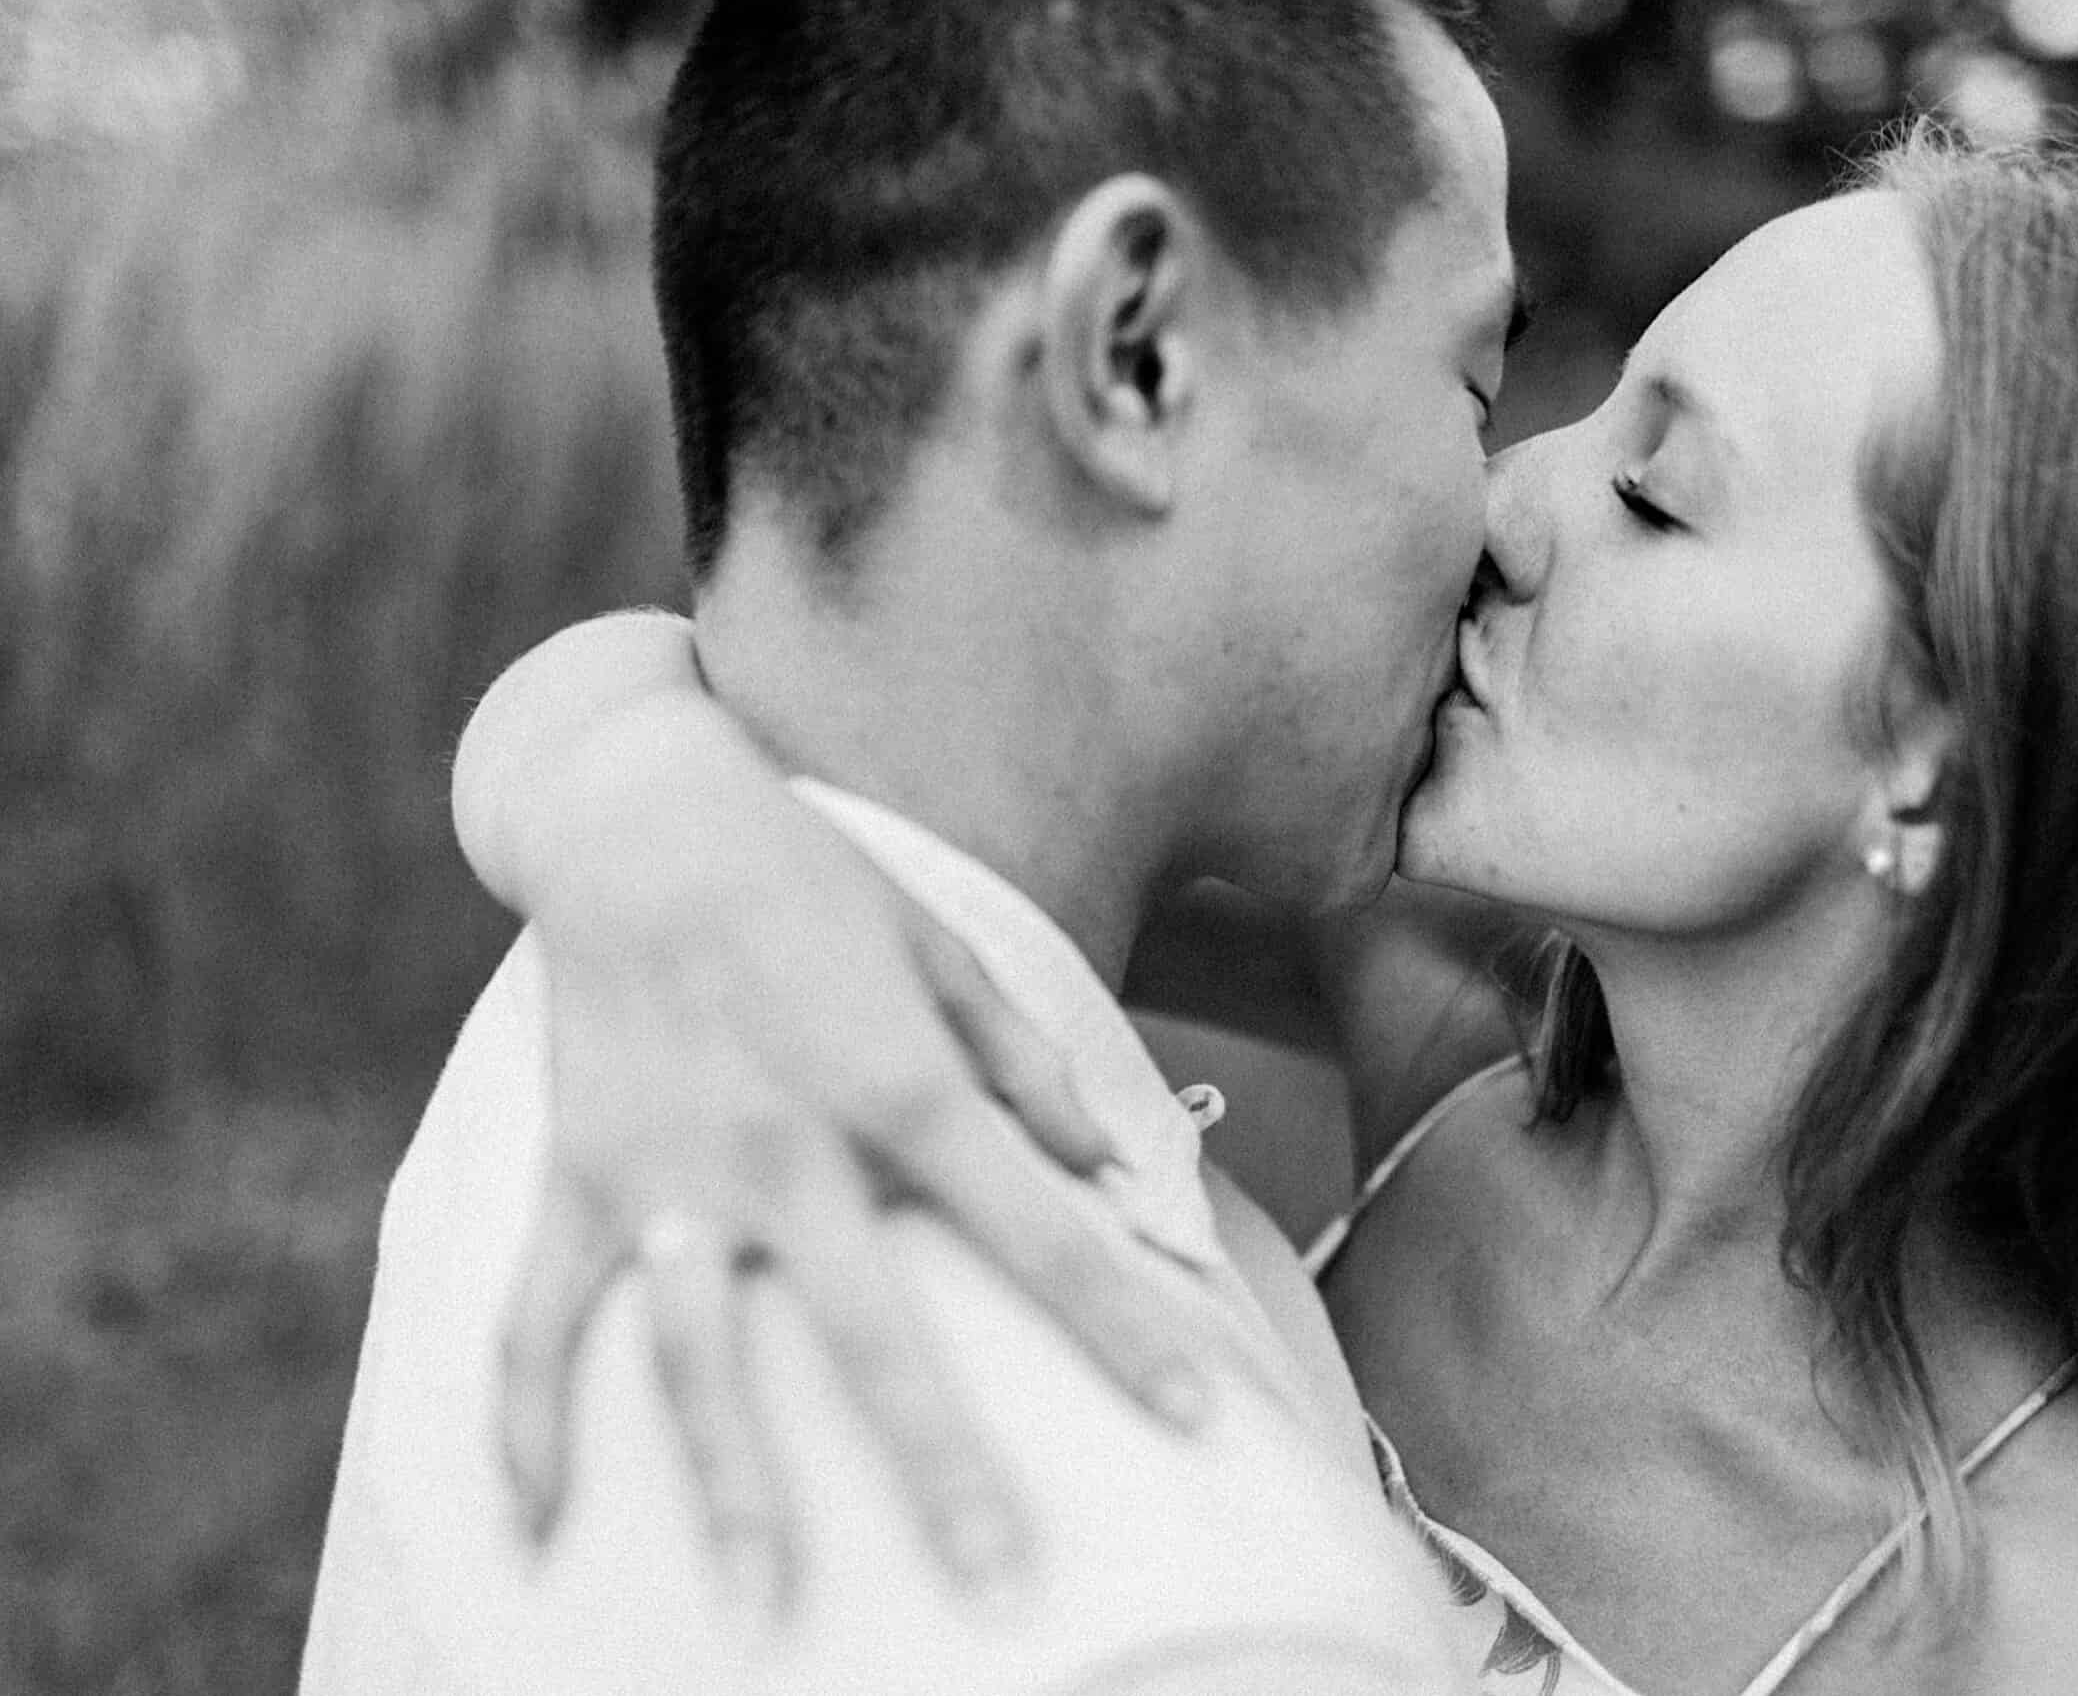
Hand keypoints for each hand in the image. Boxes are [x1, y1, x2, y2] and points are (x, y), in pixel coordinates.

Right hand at [490, 748, 1231, 1609]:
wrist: (639, 816)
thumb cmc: (816, 882)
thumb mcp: (949, 952)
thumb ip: (1032, 1071)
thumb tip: (1115, 1176)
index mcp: (897, 1084)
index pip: (1034, 1229)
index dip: (1121, 1322)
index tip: (1196, 1410)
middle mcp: (784, 1145)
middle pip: (872, 1331)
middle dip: (941, 1464)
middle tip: (1001, 1583)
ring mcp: (668, 1175)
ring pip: (696, 1360)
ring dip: (731, 1490)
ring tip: (762, 1616)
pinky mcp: (578, 1180)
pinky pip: (539, 1319)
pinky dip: (525, 1425)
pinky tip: (537, 1529)